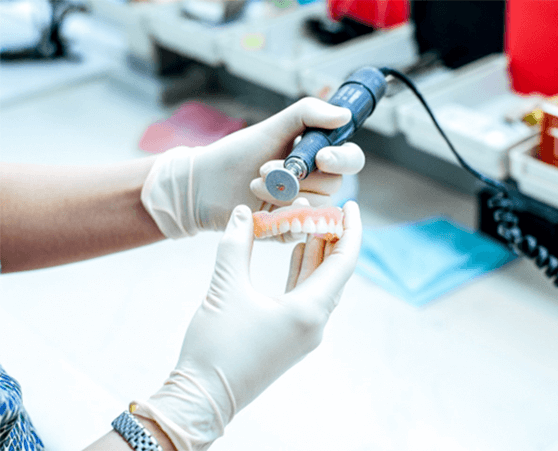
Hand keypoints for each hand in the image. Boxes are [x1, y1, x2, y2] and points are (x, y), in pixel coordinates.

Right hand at [133, 201, 361, 449]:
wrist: (202, 398)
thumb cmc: (215, 348)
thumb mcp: (225, 289)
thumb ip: (236, 245)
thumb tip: (242, 212)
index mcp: (308, 311)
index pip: (344, 262)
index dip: (350, 230)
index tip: (351, 206)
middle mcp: (314, 323)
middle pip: (335, 273)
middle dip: (332, 239)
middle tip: (326, 209)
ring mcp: (303, 333)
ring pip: (320, 284)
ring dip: (317, 254)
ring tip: (313, 224)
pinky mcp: (289, 337)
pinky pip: (305, 296)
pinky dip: (302, 272)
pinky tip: (296, 253)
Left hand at [141, 98, 364, 238]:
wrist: (203, 184)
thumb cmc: (236, 154)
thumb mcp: (272, 128)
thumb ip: (308, 114)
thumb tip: (344, 114)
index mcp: (315, 156)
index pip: (349, 159)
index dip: (342, 159)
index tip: (322, 157)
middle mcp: (314, 183)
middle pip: (335, 184)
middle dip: (301, 177)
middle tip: (266, 168)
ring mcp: (301, 207)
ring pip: (317, 207)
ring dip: (285, 195)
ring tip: (255, 185)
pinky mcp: (288, 228)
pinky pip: (302, 228)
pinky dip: (284, 217)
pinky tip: (263, 209)